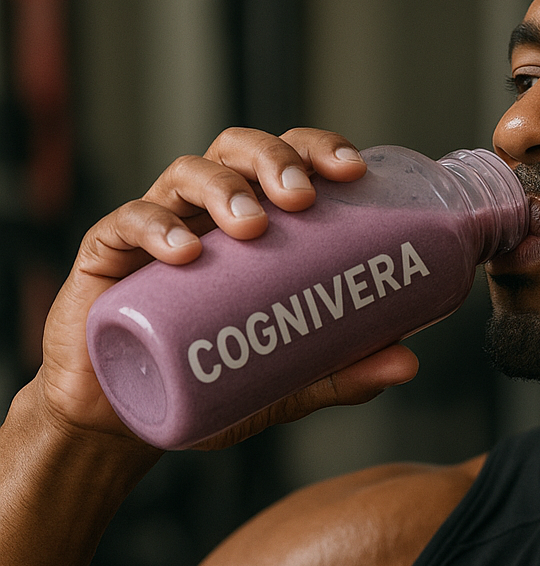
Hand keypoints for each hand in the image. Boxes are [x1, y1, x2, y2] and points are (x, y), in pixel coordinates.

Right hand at [36, 127, 419, 443]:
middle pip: (238, 150)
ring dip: (224, 188)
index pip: (286, 161)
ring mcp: (155, 228)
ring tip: (252, 225)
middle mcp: (205, 212)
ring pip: (187, 174)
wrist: (128, 417)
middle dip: (275, 159)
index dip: (318, 149)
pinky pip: (126, 223)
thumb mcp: (284, 379)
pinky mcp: (107, 255)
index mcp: (251, 223)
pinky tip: (185, 252)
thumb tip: (407, 362)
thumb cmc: (207, 378)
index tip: (354, 170)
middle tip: (302, 197)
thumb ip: (341, 371)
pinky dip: (156, 228)